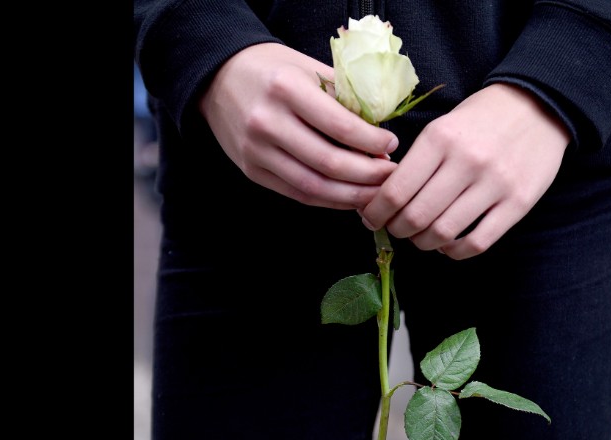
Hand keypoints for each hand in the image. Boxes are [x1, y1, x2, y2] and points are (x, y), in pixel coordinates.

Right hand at [200, 43, 399, 209]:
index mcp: (286, 89)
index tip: (392, 144)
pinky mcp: (251, 171)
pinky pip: (297, 193)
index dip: (372, 142)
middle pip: (329, 163)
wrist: (218, 78)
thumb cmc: (272, 70)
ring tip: (376, 192)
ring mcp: (256, 151)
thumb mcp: (308, 68)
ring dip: (351, 195)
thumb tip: (380, 131)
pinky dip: (328, 200)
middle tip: (391, 174)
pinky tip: (349, 196)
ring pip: (314, 186)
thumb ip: (342, 97)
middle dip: (369, 174)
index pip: (340, 126)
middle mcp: (267, 122)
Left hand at [359, 83, 571, 258]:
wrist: (540, 107)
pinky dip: (455, 252)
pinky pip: (478, 242)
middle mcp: (466, 161)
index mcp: (440, 138)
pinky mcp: (518, 203)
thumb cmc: (482, 119)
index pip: (396, 190)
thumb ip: (417, 161)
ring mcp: (495, 184)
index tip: (371, 218)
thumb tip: (384, 198)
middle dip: (397, 230)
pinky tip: (448, 244)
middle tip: (396, 228)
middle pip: (416, 216)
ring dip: (423, 242)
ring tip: (420, 237)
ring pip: (443, 233)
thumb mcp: (443, 126)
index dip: (376, 212)